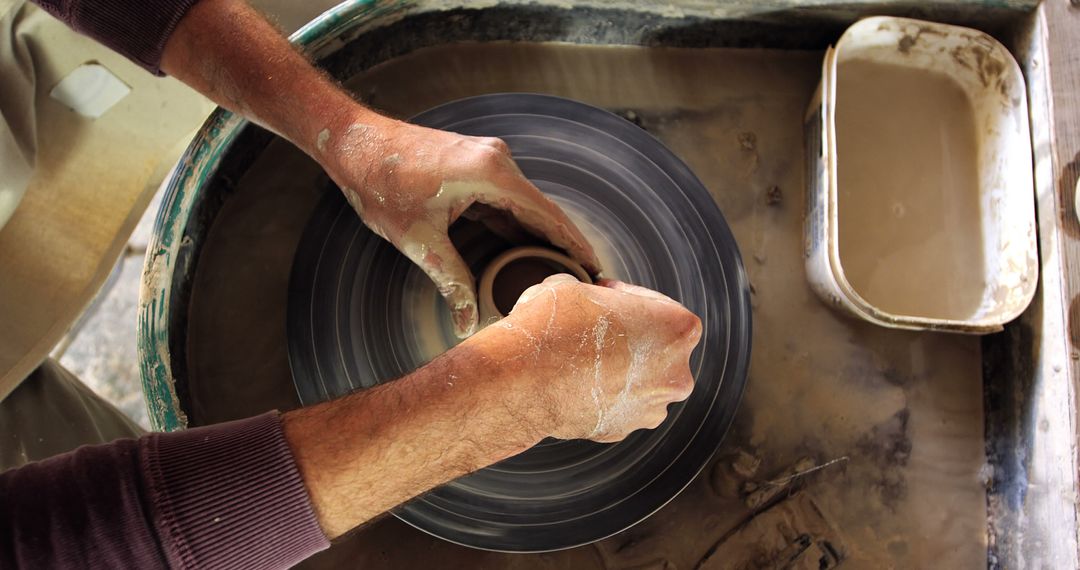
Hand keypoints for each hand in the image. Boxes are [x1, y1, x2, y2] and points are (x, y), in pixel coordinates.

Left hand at [322, 116, 600, 337]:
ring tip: (560, 273)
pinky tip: (526, 251)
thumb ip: (451, 281)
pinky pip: (506, 201)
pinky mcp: (475, 166)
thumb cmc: (381, 183)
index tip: (596, 270)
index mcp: (493, 174)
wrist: (354, 143)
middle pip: (543, 211)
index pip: (549, 215)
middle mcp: (498, 161)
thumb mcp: (419, 240)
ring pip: (525, 207)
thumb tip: (466, 322)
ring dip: (540, 238)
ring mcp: (488, 161)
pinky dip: (517, 226)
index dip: (575, 245)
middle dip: (563, 246)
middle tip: (584, 281)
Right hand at [482, 275, 701, 442]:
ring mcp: (651, 408)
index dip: (626, 297)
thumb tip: (585, 300)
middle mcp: (676, 374)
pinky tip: (573, 380)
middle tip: (593, 327)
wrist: (522, 379)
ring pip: (637, 381)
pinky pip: (615, 406)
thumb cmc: (553, 326)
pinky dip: (599, 394)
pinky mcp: (623, 431)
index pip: (657, 305)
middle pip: (655, 348)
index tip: (603, 296)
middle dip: (628, 338)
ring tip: (580, 356)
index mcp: (679, 330)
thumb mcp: (574, 285)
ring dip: (615, 369)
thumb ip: (596, 294)